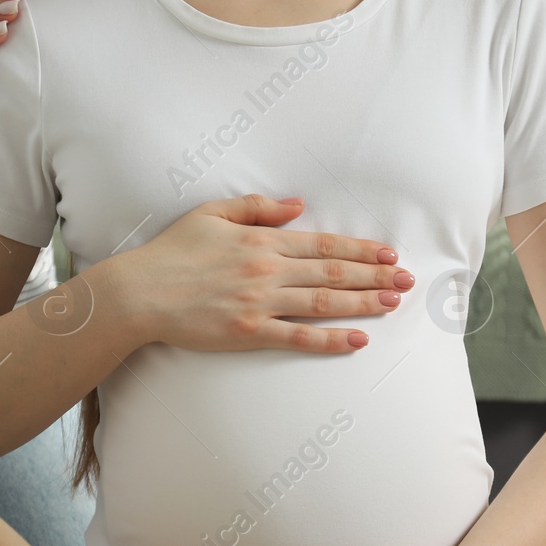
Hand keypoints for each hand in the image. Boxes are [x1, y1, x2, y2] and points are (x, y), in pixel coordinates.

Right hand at [96, 194, 415, 354]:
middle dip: (375, 275)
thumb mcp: (211, 214)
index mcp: (261, 239)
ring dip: (363, 302)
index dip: (361, 249)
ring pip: (324, 301)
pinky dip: (330, 339)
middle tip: (407, 280)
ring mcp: (260, 303)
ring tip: (393, 302)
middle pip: (333, 272)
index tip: (388, 254)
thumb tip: (297, 206)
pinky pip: (298, 337)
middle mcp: (268, 270)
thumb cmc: (171, 253)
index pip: (324, 243)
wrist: (139, 292)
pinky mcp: (248, 333)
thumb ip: (256, 207)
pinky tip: (357, 339)